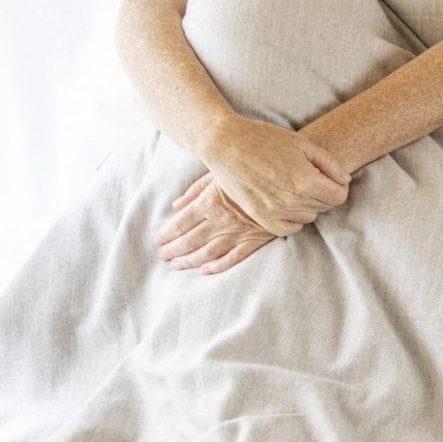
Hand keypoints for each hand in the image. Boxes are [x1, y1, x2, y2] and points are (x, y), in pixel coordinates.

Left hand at [154, 172, 277, 274]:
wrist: (285, 179)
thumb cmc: (248, 172)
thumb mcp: (218, 173)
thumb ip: (195, 190)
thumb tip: (176, 205)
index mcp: (209, 202)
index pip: (180, 223)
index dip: (166, 234)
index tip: (157, 240)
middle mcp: (220, 221)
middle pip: (189, 240)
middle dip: (173, 250)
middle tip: (162, 255)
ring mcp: (237, 233)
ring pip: (207, 253)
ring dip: (189, 260)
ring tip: (176, 264)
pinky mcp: (254, 240)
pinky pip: (233, 258)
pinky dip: (217, 266)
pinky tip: (205, 270)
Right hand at [195, 115, 349, 235]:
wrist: (226, 144)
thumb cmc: (265, 139)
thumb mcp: (302, 144)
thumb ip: (328, 163)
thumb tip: (345, 180)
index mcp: (306, 181)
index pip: (338, 196)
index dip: (339, 186)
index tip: (331, 178)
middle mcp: (292, 200)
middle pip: (325, 206)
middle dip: (324, 193)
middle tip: (311, 178)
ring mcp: (275, 211)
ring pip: (309, 217)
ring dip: (309, 205)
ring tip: (296, 187)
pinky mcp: (260, 217)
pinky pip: (288, 229)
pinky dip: (292, 220)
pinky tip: (287, 204)